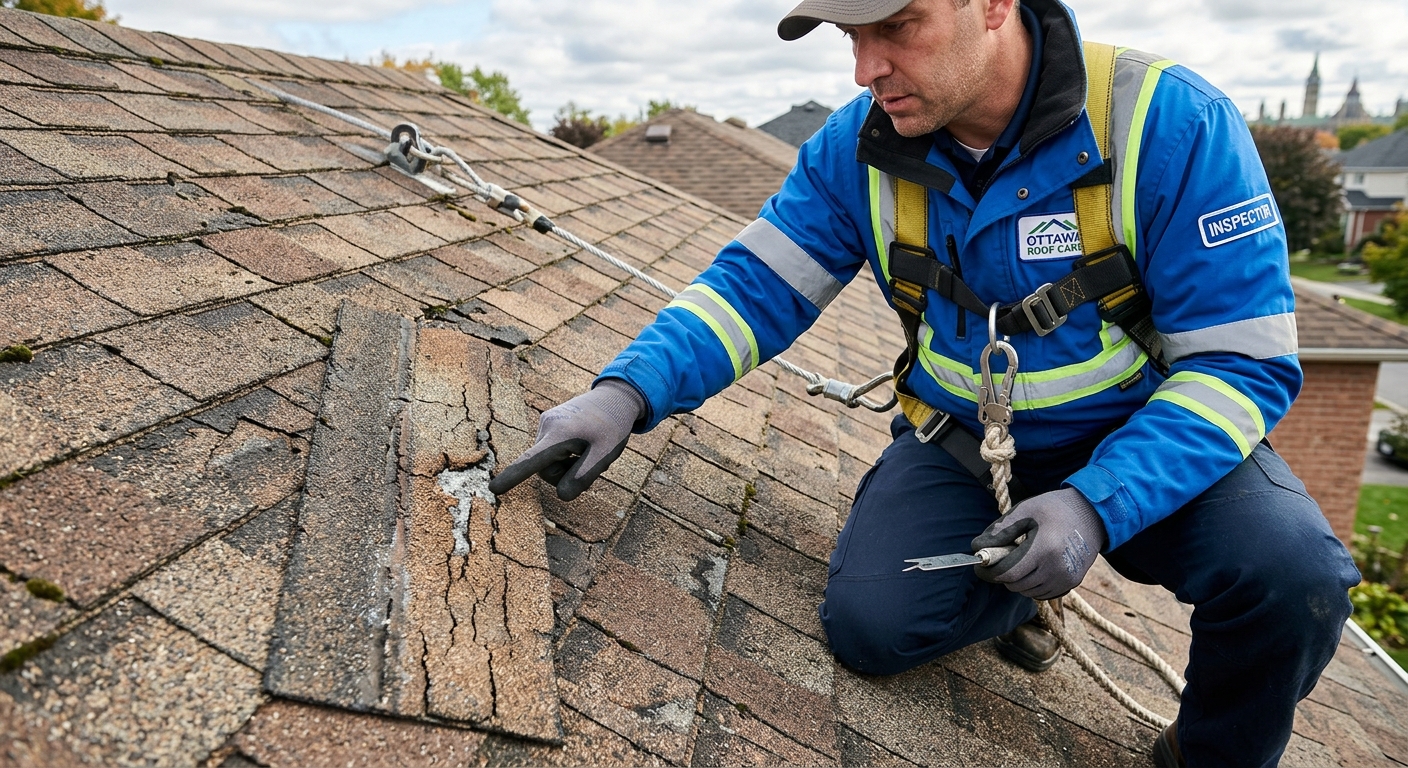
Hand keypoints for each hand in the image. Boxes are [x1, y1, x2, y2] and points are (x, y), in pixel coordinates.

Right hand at [487, 379, 643, 500]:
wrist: (615, 397)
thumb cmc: (613, 425)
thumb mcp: (606, 454)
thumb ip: (583, 476)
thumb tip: (562, 496)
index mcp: (560, 434)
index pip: (532, 460)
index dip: (513, 477)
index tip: (494, 489)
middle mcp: (547, 426)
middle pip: (544, 469)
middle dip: (565, 474)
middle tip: (591, 463)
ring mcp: (545, 423)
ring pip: (547, 461)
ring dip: (567, 464)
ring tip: (588, 450)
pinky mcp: (548, 423)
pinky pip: (550, 450)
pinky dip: (565, 454)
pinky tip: (582, 444)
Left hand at [971, 487, 1106, 600]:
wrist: (1092, 514)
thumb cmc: (1055, 508)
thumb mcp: (1025, 511)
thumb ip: (1000, 530)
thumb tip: (978, 548)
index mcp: (1044, 549)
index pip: (1008, 573)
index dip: (989, 572)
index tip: (980, 566)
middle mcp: (1057, 569)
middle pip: (1016, 585)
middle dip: (1003, 574)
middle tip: (1002, 557)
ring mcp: (1066, 579)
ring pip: (1028, 592)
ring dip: (1018, 580)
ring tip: (1021, 558)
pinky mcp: (1071, 584)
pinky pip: (1042, 594)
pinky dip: (1032, 584)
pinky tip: (1034, 566)